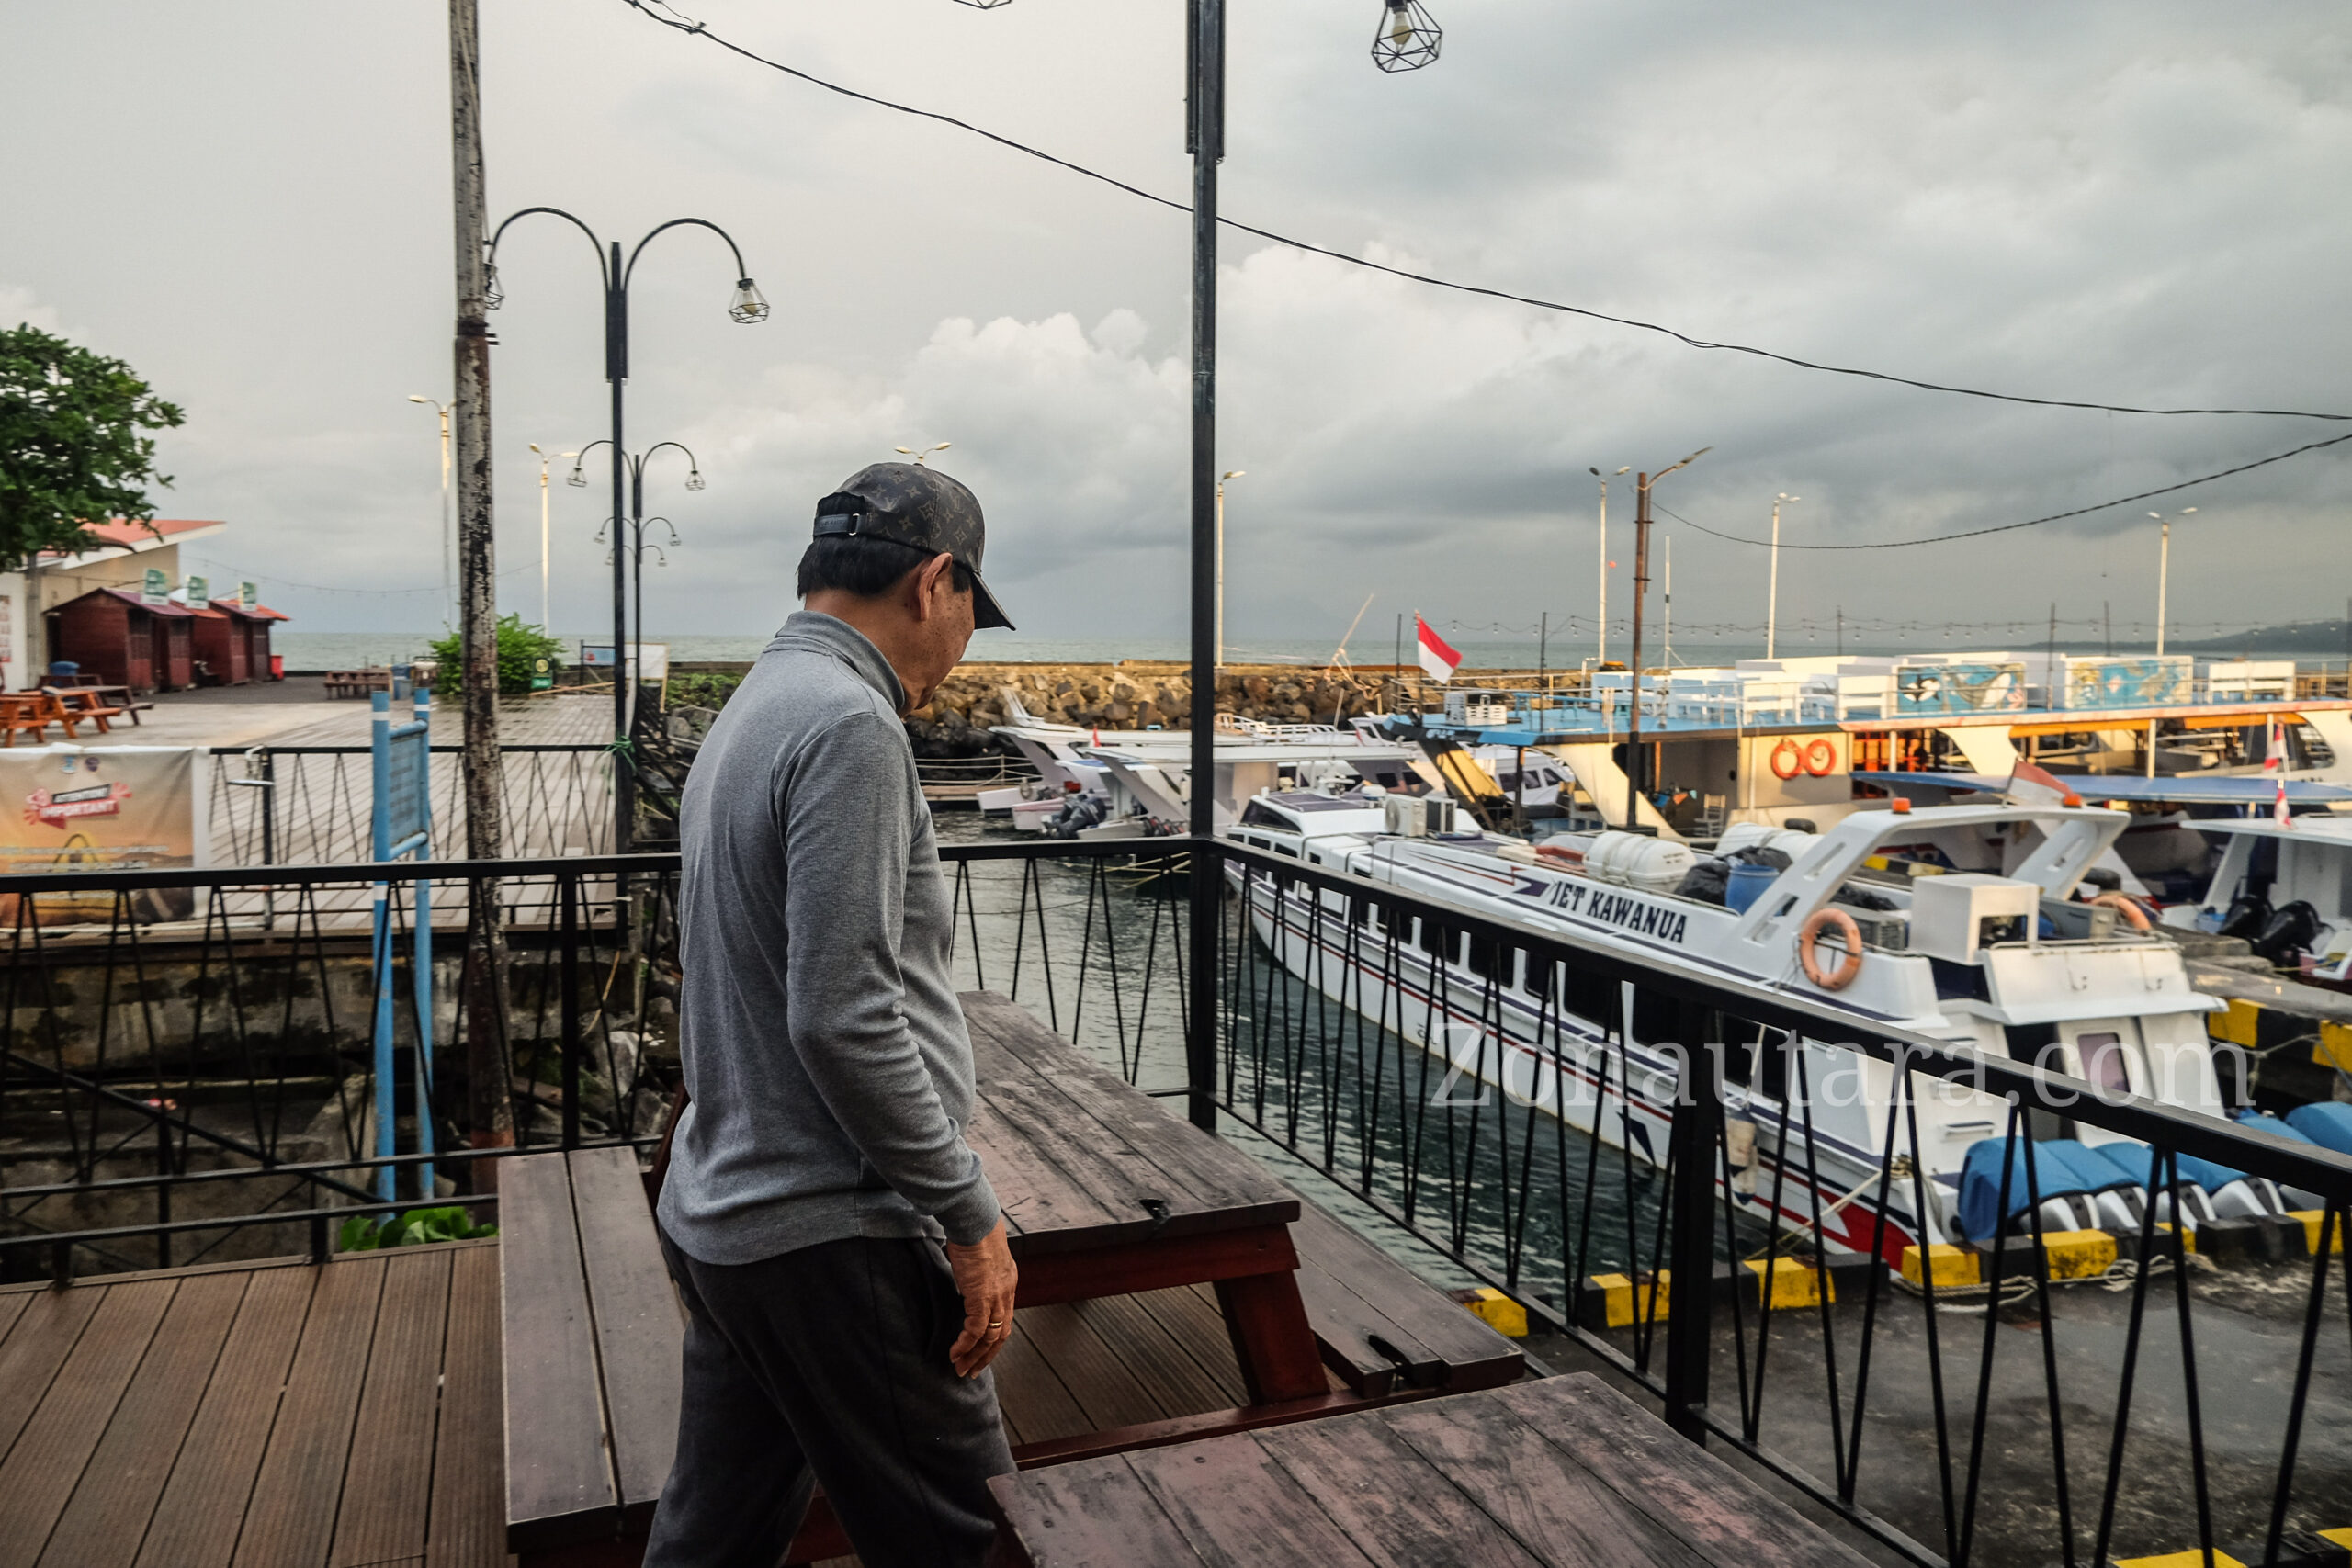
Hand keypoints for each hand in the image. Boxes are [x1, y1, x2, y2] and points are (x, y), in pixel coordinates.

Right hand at [945, 1215, 1017, 1376]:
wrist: (975, 1222)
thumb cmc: (974, 1231)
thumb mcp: (981, 1256)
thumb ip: (978, 1270)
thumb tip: (967, 1272)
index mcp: (1008, 1284)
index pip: (1005, 1319)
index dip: (993, 1339)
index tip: (982, 1352)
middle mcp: (1006, 1293)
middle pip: (1001, 1334)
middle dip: (986, 1356)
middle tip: (972, 1370)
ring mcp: (996, 1297)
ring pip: (990, 1337)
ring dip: (975, 1356)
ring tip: (961, 1369)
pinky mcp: (981, 1298)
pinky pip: (975, 1330)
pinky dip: (965, 1345)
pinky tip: (955, 1354)